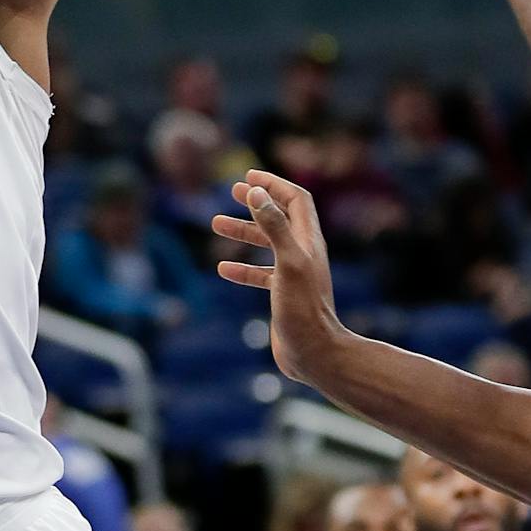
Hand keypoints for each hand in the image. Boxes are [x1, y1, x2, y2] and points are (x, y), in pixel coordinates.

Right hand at [211, 169, 347, 388]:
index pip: (295, 200)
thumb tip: (256, 193)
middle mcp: (303, 254)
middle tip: (232, 191)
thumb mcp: (288, 262)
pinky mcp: (283, 295)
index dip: (274, 184)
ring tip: (216, 224)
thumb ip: (274, 226)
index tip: (250, 176)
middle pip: (279, 217)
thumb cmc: (303, 309)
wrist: (314, 354)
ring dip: (243, 232)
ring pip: (266, 245)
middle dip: (256, 202)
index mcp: (308, 241)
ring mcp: (293, 275)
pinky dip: (242, 268)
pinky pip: (260, 274)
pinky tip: (222, 270)